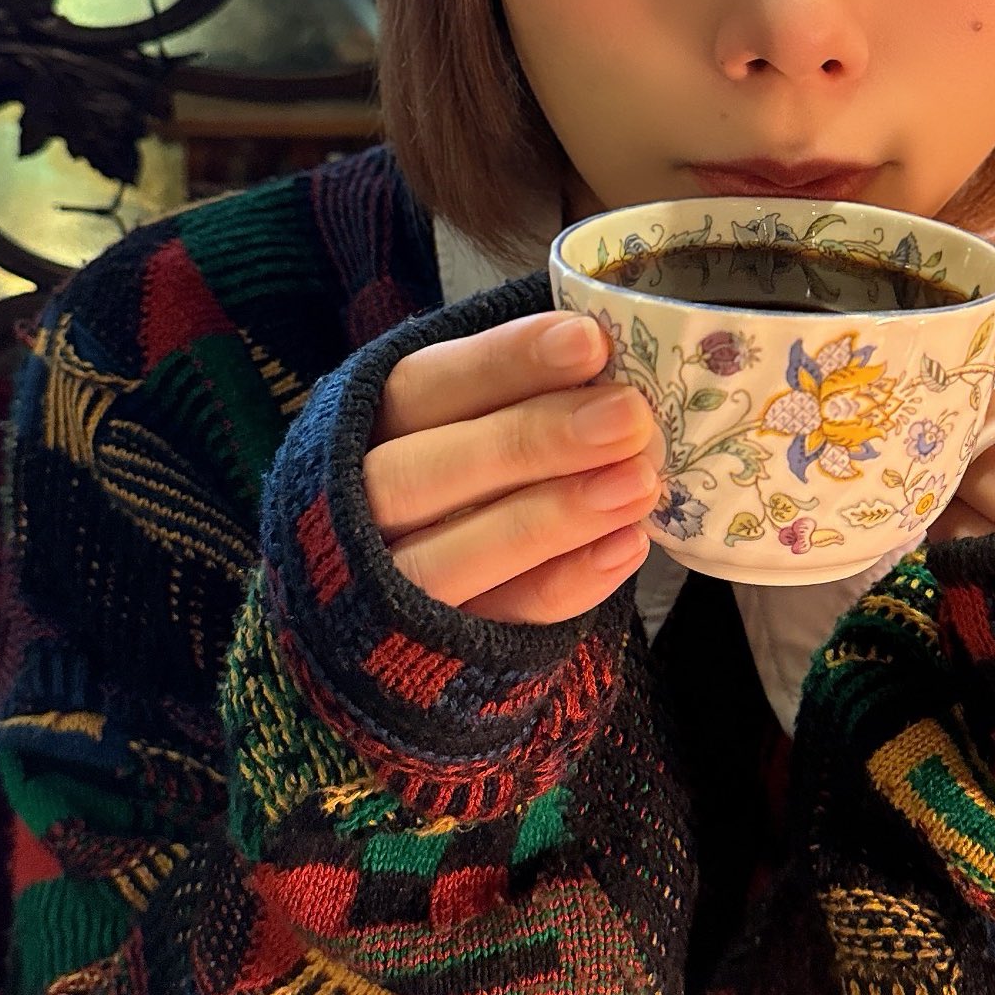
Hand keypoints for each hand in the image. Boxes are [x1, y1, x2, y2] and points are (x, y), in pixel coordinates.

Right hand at [363, 310, 662, 622]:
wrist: (396, 602)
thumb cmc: (454, 475)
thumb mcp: (461, 419)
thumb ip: (515, 389)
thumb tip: (602, 345)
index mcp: (364, 430)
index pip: (421, 387)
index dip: (502, 363)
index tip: (588, 341)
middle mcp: (355, 510)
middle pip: (423, 474)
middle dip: (530, 441)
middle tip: (628, 416)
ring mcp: (387, 592)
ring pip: (452, 557)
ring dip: (552, 518)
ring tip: (639, 483)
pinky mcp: (433, 654)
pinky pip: (499, 619)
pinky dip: (564, 584)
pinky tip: (627, 546)